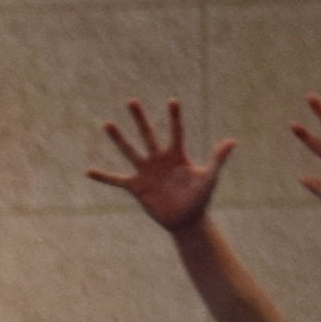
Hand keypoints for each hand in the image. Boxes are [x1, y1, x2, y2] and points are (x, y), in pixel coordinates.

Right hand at [88, 97, 234, 231]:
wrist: (187, 221)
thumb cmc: (200, 199)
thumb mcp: (209, 178)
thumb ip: (218, 159)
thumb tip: (231, 141)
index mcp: (177, 155)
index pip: (176, 131)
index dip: (175, 117)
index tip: (173, 101)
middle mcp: (159, 160)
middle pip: (148, 134)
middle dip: (140, 118)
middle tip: (131, 101)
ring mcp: (146, 172)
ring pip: (130, 151)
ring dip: (118, 139)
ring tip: (107, 124)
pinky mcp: (136, 187)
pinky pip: (117, 180)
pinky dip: (103, 176)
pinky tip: (89, 171)